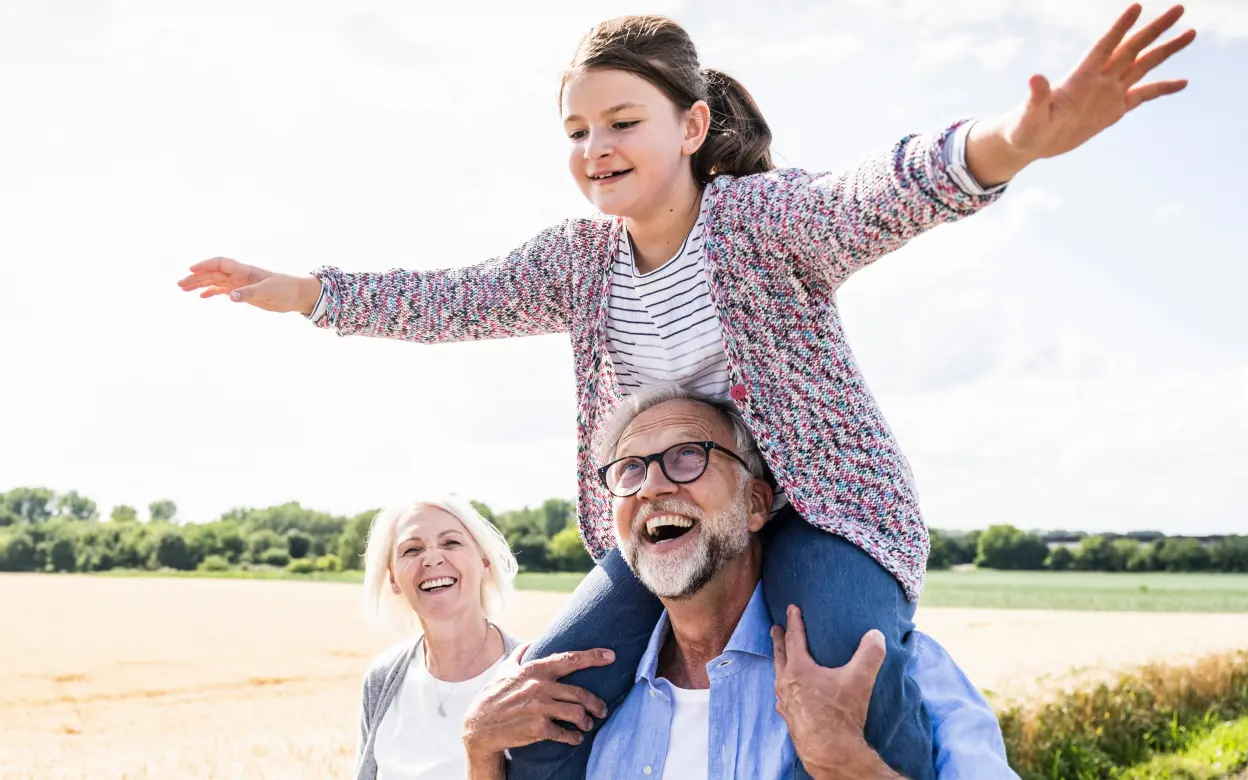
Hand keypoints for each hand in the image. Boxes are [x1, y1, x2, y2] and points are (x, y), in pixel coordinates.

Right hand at [177, 257, 321, 314]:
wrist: (297, 295)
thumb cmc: (285, 288)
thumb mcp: (267, 291)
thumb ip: (248, 294)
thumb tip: (230, 297)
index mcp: (244, 271)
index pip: (220, 263)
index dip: (205, 265)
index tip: (191, 270)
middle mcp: (239, 275)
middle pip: (213, 273)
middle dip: (196, 277)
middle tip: (179, 284)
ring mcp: (240, 284)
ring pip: (215, 281)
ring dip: (199, 284)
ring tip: (183, 289)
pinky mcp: (243, 293)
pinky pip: (223, 290)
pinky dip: (211, 292)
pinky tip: (201, 297)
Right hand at [462, 645, 613, 764]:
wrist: (478, 727)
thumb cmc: (492, 697)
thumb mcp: (504, 672)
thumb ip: (519, 656)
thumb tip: (530, 642)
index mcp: (534, 671)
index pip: (569, 660)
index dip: (592, 657)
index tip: (611, 655)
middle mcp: (539, 687)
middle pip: (579, 693)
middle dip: (596, 702)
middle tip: (602, 709)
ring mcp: (540, 708)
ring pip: (576, 713)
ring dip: (585, 721)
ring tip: (587, 725)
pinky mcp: (538, 728)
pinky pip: (564, 733)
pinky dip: (573, 737)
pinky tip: (575, 738)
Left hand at [771, 606, 899, 779]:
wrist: (831, 752)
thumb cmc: (842, 715)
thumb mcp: (860, 680)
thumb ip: (870, 654)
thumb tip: (876, 634)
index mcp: (799, 670)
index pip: (794, 638)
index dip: (794, 621)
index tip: (791, 608)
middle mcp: (786, 684)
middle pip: (780, 655)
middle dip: (779, 639)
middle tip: (775, 628)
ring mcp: (784, 702)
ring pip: (778, 675)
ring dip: (780, 663)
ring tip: (782, 658)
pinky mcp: (789, 718)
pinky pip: (782, 695)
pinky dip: (785, 685)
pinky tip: (790, 692)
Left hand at [969, 4, 1194, 184]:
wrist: (1028, 143)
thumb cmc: (1023, 128)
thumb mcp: (1030, 115)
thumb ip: (1036, 96)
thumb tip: (1035, 77)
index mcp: (1080, 78)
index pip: (1104, 47)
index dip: (1119, 28)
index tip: (1137, 6)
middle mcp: (1098, 80)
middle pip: (1132, 49)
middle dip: (1155, 29)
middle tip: (1180, 7)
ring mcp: (1108, 93)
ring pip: (1143, 66)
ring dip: (1165, 50)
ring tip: (1191, 32)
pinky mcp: (1113, 110)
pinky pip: (1143, 96)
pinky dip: (1162, 89)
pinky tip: (1183, 82)